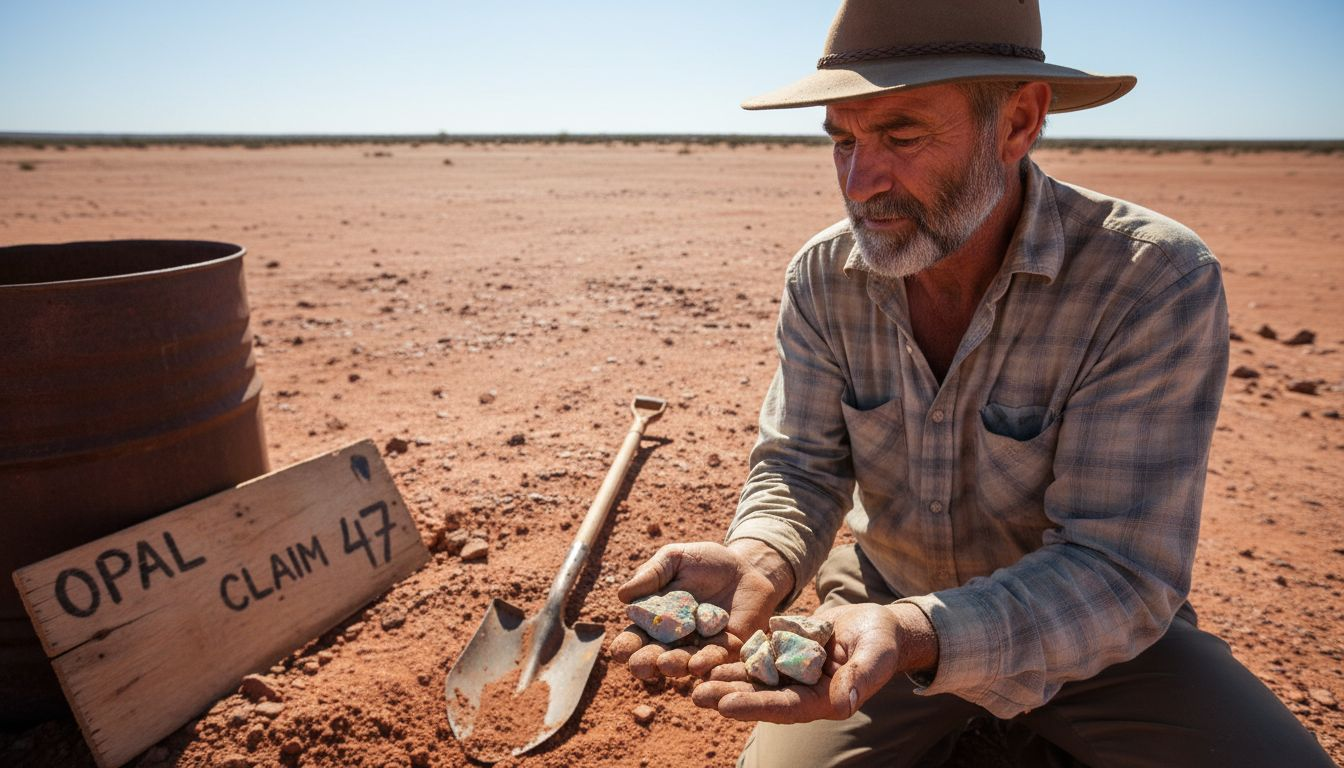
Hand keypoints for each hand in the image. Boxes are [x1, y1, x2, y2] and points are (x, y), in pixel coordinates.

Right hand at [610, 540, 792, 679]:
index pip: (636, 638)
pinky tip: (698, 666)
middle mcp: (675, 640)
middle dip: (646, 663)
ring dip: (674, 666)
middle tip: (639, 666)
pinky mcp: (728, 649)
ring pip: (684, 662)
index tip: (619, 651)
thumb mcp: (675, 558)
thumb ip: (651, 574)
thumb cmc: (705, 562)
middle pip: (656, 657)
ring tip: (666, 665)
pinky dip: (707, 663)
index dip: (626, 646)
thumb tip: (622, 594)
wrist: (747, 568)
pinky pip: (717, 659)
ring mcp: (701, 647)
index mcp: (655, 621)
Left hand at [691, 602, 930, 723]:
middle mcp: (803, 691)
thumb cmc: (881, 642)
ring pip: (754, 678)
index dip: (754, 706)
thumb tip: (843, 704)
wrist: (876, 625)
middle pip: (760, 696)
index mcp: (823, 700)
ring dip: (725, 678)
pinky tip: (710, 654)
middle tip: (695, 695)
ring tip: (693, 677)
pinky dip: (735, 657)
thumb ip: (859, 679)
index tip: (725, 705)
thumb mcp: (874, 656)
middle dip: (728, 696)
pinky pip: (758, 656)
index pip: (783, 707)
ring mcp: (793, 673)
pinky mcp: (786, 654)